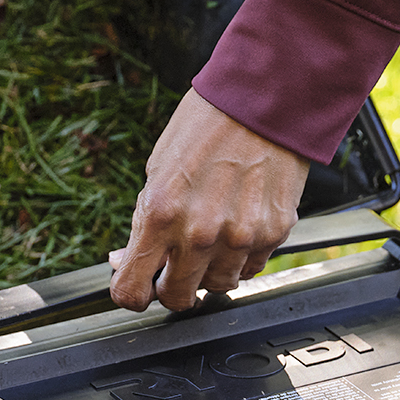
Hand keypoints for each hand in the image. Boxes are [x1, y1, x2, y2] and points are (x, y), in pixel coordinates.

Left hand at [108, 91, 309, 311]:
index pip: (132, 292)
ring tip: (213, 236)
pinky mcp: (273, 234)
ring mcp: (240, 238)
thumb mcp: (157, 169)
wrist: (266, 100)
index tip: (137, 286)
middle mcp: (200, 234)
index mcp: (160, 213)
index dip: (131, 294)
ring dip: (210, 271)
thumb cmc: (207, 126)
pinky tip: (238, 226)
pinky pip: (250, 268)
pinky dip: (240, 257)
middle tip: (175, 266)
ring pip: (218, 287)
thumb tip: (126, 259)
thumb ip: (144, 221)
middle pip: (177, 299)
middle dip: (171, 287)